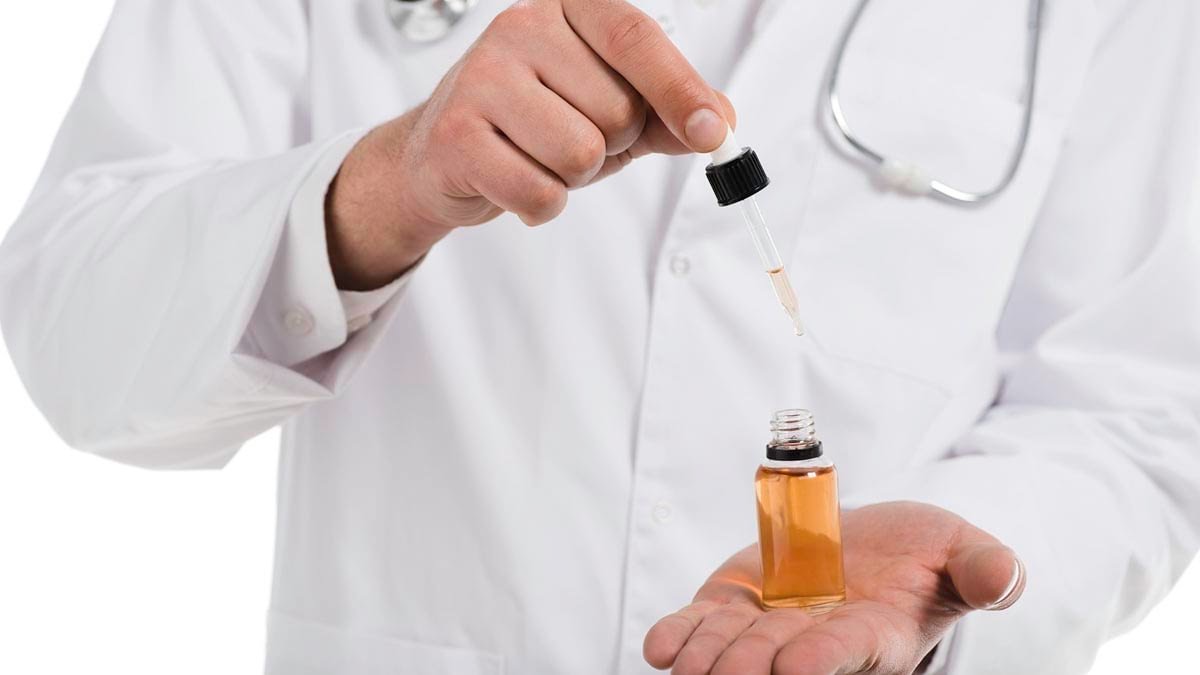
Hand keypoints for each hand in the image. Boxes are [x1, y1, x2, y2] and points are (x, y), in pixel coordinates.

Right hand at [326, 0, 735, 288]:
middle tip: (568, 138)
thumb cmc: (533, 122)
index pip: (635, 39)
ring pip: (581, 154)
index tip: (713, 131)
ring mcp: (482, 78)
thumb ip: (666, 113)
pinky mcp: (457, 135)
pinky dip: (541, 205)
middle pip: (617, 111)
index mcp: (566, 8)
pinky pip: (540, 192)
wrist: (445, 154)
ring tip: (539, 159)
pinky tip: (514, 182)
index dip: (681, 89)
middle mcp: (521, 28)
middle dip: (609, 146)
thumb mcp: (609, 109)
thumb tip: (720, 123)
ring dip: (574, 178)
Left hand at [643, 502, 1025, 674]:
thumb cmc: (924, 556)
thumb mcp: (961, 553)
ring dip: (708, 657)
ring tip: (683, 668)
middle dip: (751, 666)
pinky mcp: (735, 604)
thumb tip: (1006, 576)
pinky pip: (703, 626)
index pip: (847, 654)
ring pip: (734, 648)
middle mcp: (815, 642)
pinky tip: (659, 648)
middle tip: (728, 674)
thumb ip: (982, 567)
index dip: (823, 660)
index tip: (799, 667)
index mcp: (876, 636)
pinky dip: (680, 635)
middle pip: (779, 658)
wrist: (872, 546)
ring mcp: (770, 625)